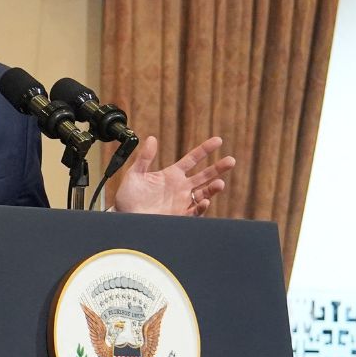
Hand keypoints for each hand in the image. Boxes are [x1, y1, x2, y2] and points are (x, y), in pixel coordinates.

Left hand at [111, 135, 235, 216]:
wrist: (124, 218)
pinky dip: (200, 206)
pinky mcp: (179, 215)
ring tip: (219, 184)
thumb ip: (145, 157)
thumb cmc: (128, 197)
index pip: (193, 159)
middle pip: (205, 175)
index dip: (205, 150)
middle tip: (231, 161)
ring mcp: (181, 201)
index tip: (218, 141)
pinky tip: (204, 201)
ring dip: (213, 188)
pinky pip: (194, 211)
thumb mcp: (135, 174)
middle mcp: (180, 187)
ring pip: (204, 193)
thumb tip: (152, 139)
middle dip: (218, 168)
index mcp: (172, 175)